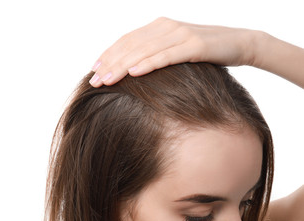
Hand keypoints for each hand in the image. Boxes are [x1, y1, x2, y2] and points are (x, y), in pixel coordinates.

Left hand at [89, 17, 259, 86]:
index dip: (109, 54)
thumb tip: (137, 68)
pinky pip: (166, 55)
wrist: (240, 42)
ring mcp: (180, 34)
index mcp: (160, 26)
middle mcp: (166, 26)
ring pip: (144, 50)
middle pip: (131, 45)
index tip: (94, 70)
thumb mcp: (178, 49)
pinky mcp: (195, 45)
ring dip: (123, 66)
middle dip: (110, 63)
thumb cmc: (207, 50)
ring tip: (106, 80)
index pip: (127, 40)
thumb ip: (158, 52)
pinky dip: (149, 63)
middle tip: (94, 80)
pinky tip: (134, 73)